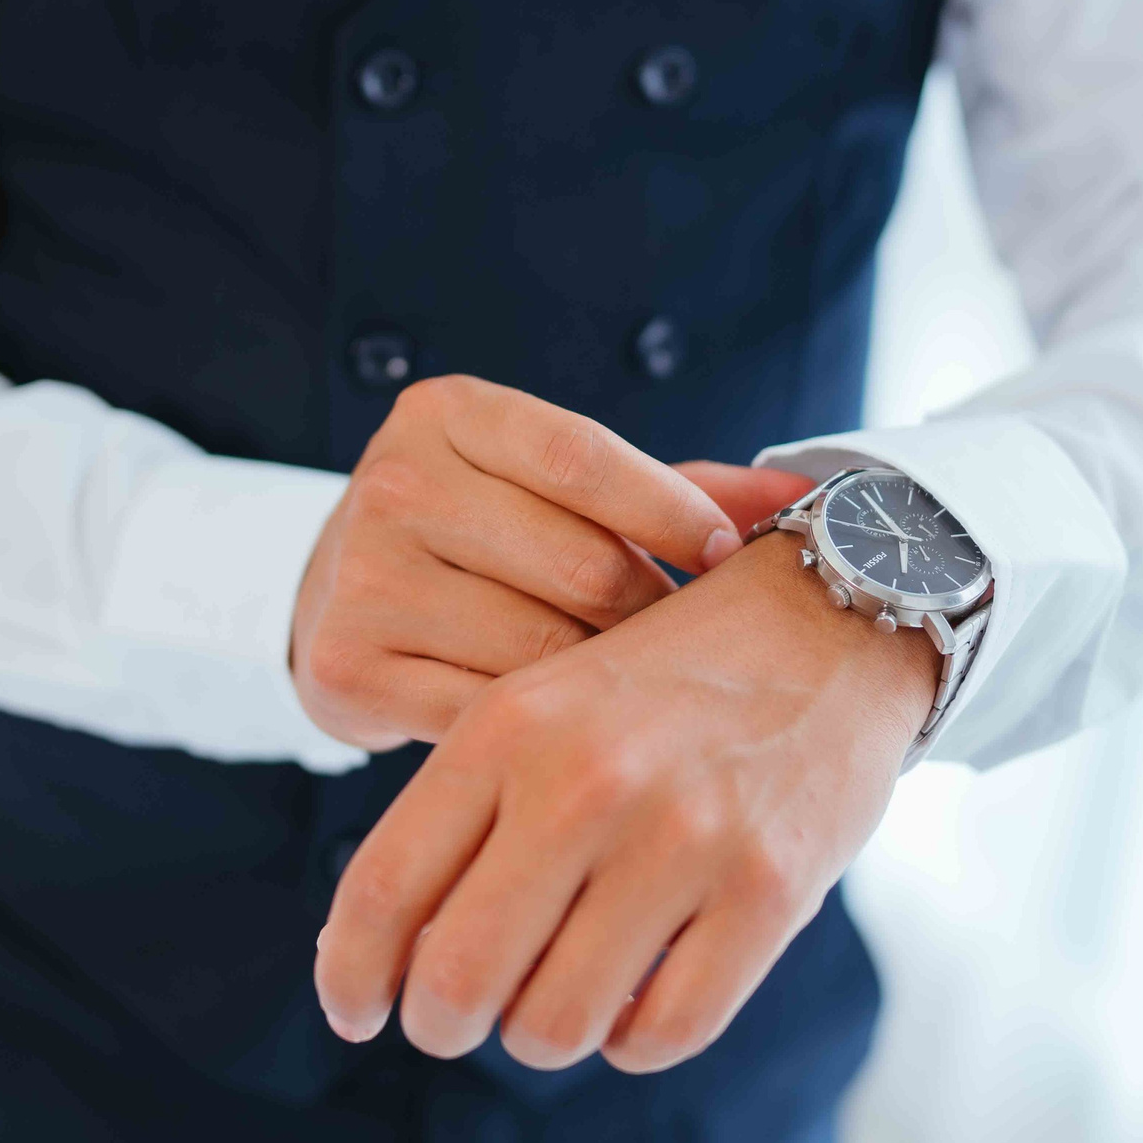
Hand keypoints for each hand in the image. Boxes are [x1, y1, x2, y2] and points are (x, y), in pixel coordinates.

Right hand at [292, 376, 758, 748]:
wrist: (335, 600)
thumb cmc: (481, 537)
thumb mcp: (551, 487)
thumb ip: (673, 489)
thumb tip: (807, 496)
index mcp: (449, 414)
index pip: (583, 458)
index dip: (671, 514)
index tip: (723, 558)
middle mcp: (395, 484)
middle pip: (578, 564)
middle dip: (649, 614)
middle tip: (683, 646)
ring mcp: (364, 577)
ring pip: (539, 647)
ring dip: (604, 681)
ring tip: (629, 689)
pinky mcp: (348, 666)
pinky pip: (487, 712)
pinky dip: (540, 728)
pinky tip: (564, 728)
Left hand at [312, 530, 941, 1073]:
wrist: (834, 620)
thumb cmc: (665, 685)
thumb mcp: (541, 709)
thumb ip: (461, 814)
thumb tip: (373, 953)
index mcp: (508, 726)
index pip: (384, 887)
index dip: (347, 974)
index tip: (351, 1013)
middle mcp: (587, 781)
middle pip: (457, 978)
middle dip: (439, 1025)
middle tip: (454, 1022)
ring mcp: (684, 839)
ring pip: (555, 1025)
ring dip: (540, 1037)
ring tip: (556, 999)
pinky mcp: (770, 890)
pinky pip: (665, 1033)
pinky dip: (633, 1043)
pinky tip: (636, 1002)